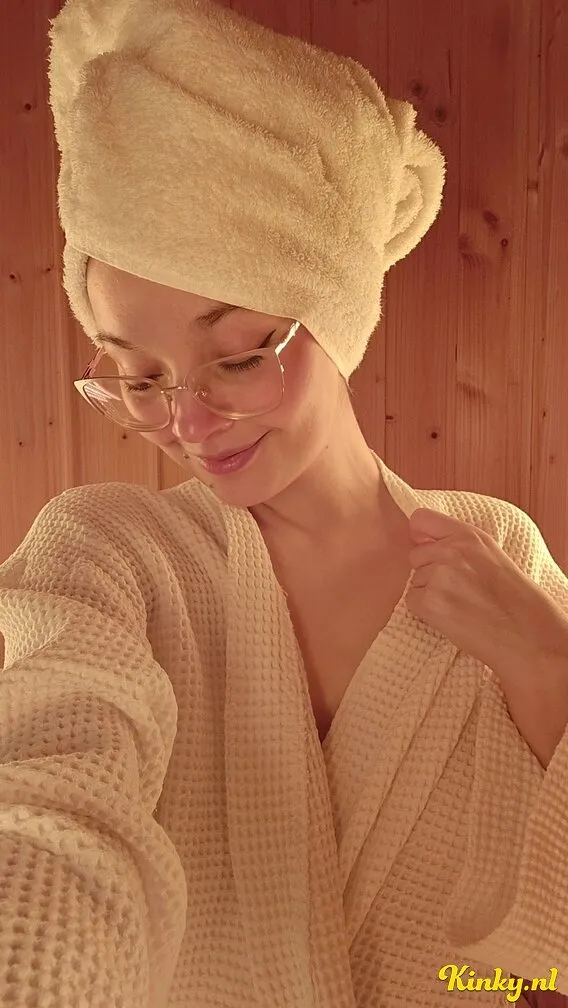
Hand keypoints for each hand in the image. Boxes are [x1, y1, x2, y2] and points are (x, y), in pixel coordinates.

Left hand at [405, 508, 566, 671]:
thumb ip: (456, 542)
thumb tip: (417, 538)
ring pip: (415, 579)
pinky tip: (452, 616)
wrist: (525, 635)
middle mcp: (450, 551)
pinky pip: (412, 600)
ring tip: (460, 604)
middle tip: (459, 589)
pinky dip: (426, 611)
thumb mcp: (490, 555)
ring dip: (430, 593)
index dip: (421, 537)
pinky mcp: (429, 601)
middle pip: (415, 555)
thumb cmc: (512, 599)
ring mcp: (438, 575)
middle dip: (428, 571)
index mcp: (468, 536)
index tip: (428, 548)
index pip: (421, 518)